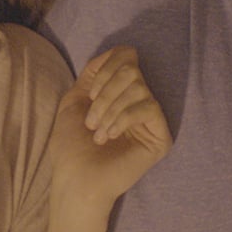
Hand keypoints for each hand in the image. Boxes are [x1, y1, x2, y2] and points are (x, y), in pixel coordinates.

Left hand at [49, 47, 171, 211]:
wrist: (76, 179)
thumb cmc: (71, 146)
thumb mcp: (75, 99)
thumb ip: (94, 73)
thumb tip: (121, 52)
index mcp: (118, 92)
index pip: (126, 57)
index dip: (107, 68)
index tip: (89, 95)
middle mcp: (137, 101)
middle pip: (132, 70)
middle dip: (106, 92)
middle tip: (91, 120)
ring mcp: (150, 119)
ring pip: (138, 87)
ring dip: (110, 110)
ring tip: (98, 133)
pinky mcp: (160, 136)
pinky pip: (148, 107)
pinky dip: (123, 119)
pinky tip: (111, 136)